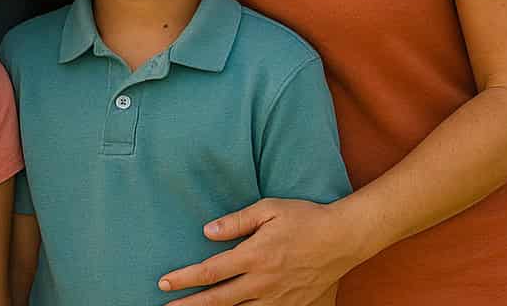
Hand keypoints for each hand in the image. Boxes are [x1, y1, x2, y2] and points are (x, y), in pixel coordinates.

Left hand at [156, 199, 359, 305]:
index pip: (211, 271)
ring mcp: (277, 298)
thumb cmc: (305, 219)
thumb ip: (237, 221)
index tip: (164, 282)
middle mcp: (263, 281)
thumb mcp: (269, 209)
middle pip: (218, 300)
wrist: (342, 239)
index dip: (185, 279)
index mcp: (255, 255)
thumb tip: (207, 232)